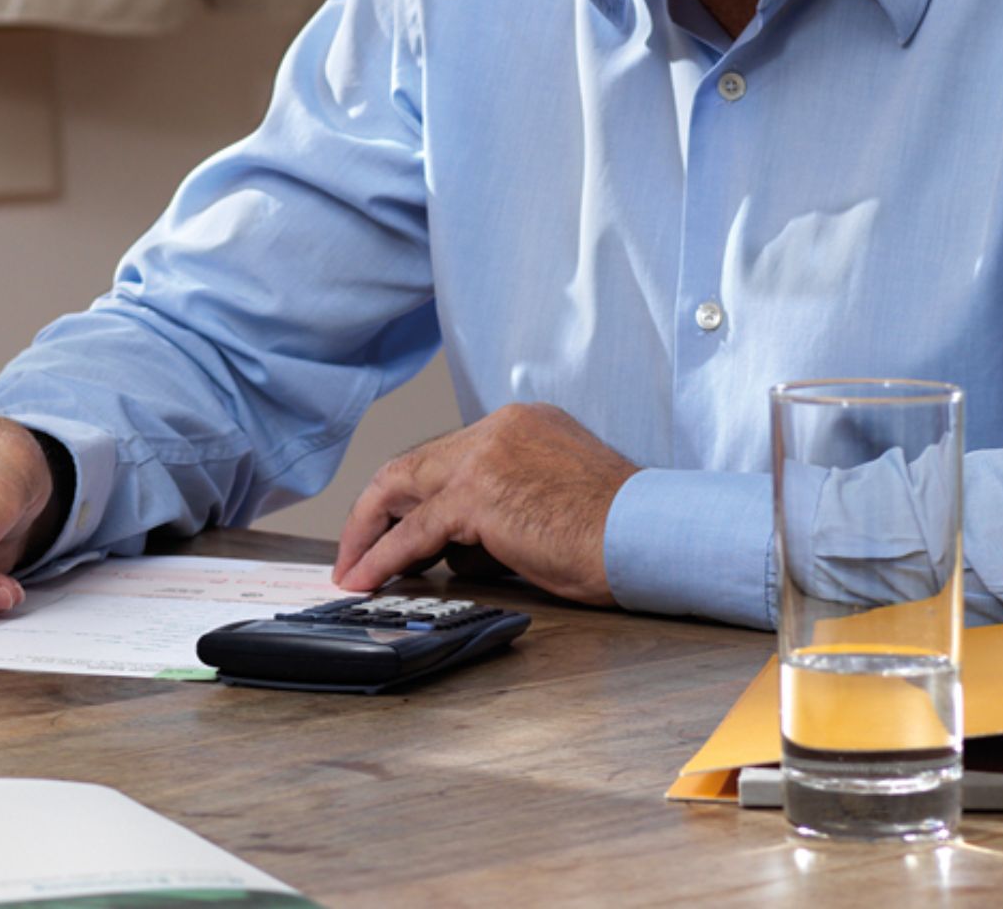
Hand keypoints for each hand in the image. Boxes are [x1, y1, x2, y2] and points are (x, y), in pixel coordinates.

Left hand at [332, 403, 637, 603]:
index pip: (444, 455)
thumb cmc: (619, 532)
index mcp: (520, 425)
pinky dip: (385, 557)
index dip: (409, 495)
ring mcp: (485, 457)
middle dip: (373, 512)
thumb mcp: (552, 500)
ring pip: (402, 489)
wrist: (650, 535)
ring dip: (368, 534)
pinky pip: (417, 531)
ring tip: (352, 569)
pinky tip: (369, 578)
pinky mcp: (479, 495)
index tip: (391, 525)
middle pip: (411, 465)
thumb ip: (499, 511)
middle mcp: (498, 428)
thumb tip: (453, 553)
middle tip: (354, 548)